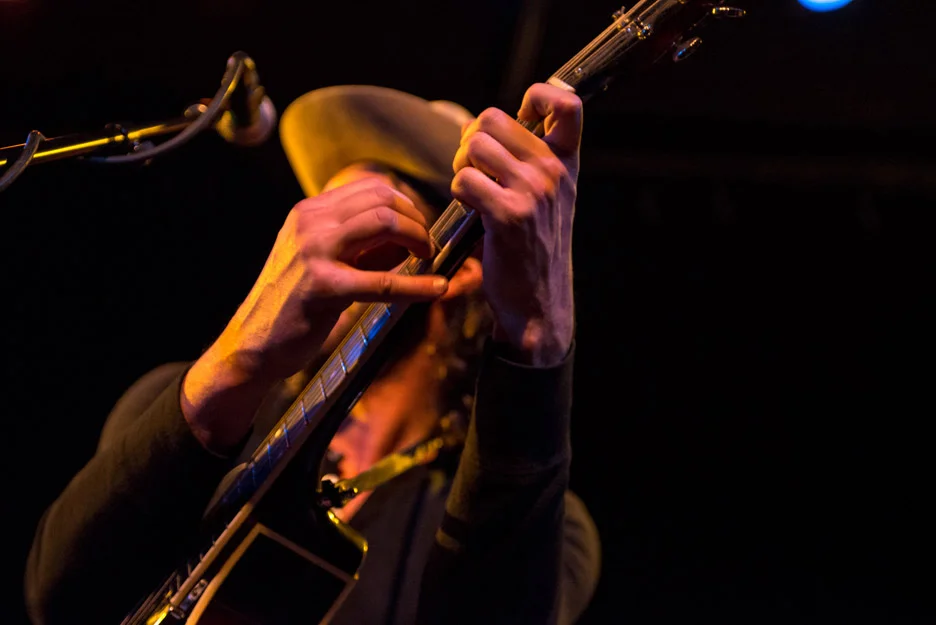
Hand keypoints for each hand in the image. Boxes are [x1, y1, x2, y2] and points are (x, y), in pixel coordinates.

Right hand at [182, 178, 447, 451]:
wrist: (252, 343)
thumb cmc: (294, 305)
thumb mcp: (321, 260)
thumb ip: (361, 245)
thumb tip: (409, 238)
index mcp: (309, 211)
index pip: (371, 187)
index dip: (406, 204)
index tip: (420, 227)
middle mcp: (309, 222)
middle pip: (383, 199)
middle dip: (417, 220)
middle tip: (428, 246)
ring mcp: (313, 251)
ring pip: (385, 223)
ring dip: (418, 239)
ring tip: (428, 259)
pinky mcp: (322, 286)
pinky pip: (383, 281)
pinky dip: (417, 285)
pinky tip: (437, 289)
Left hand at [451, 83, 581, 365]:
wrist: (539, 303)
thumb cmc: (533, 248)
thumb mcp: (547, 198)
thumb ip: (528, 160)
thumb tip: (485, 125)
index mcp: (566, 162)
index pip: (566, 102)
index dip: (536, 96)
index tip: (520, 120)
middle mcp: (553, 171)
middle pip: (492, 118)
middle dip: (471, 140)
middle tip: (475, 169)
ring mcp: (533, 191)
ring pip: (474, 146)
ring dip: (460, 167)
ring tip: (471, 191)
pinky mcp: (508, 215)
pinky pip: (464, 180)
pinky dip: (458, 194)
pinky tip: (470, 212)